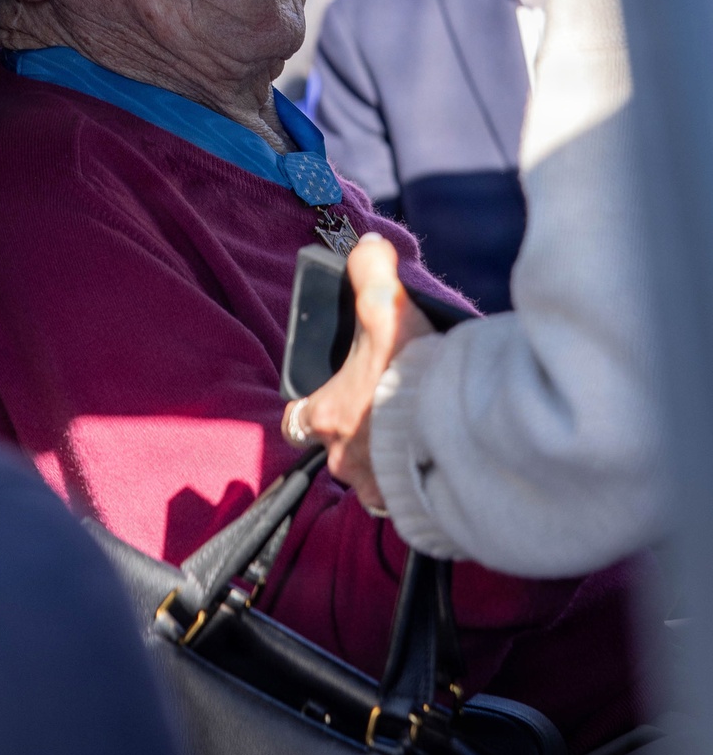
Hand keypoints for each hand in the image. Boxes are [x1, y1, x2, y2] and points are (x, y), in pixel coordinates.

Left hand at [281, 234, 433, 513]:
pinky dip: (417, 481)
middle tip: (385, 411)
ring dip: (386, 459)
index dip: (311, 406)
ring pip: (371, 476)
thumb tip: (368, 247)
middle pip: (337, 449)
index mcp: (326, 416)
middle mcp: (343, 459)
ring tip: (413, 437)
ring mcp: (375, 487)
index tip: (329, 395)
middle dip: (357, 432)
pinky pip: (405, 498)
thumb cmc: (410, 373)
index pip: (298, 419)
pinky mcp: (411, 507)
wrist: (457, 430)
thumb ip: (371, 271)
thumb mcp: (385, 307)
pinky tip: (435, 462)